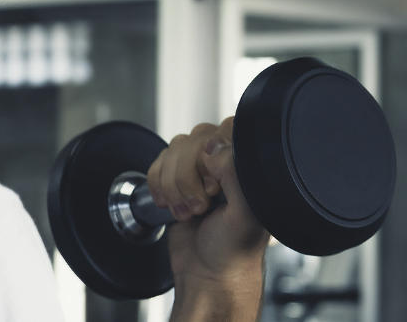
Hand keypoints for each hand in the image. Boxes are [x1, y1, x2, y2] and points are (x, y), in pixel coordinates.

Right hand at [145, 117, 267, 318]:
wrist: (206, 275)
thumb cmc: (233, 251)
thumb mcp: (245, 214)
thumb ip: (236, 173)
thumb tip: (214, 146)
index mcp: (249, 166)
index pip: (224, 131)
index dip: (211, 158)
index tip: (214, 187)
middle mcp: (225, 163)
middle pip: (193, 139)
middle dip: (188, 178)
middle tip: (202, 206)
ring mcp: (199, 170)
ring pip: (172, 151)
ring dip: (174, 187)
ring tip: (190, 211)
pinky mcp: (176, 180)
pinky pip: (157, 164)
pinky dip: (159, 187)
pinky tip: (174, 208)